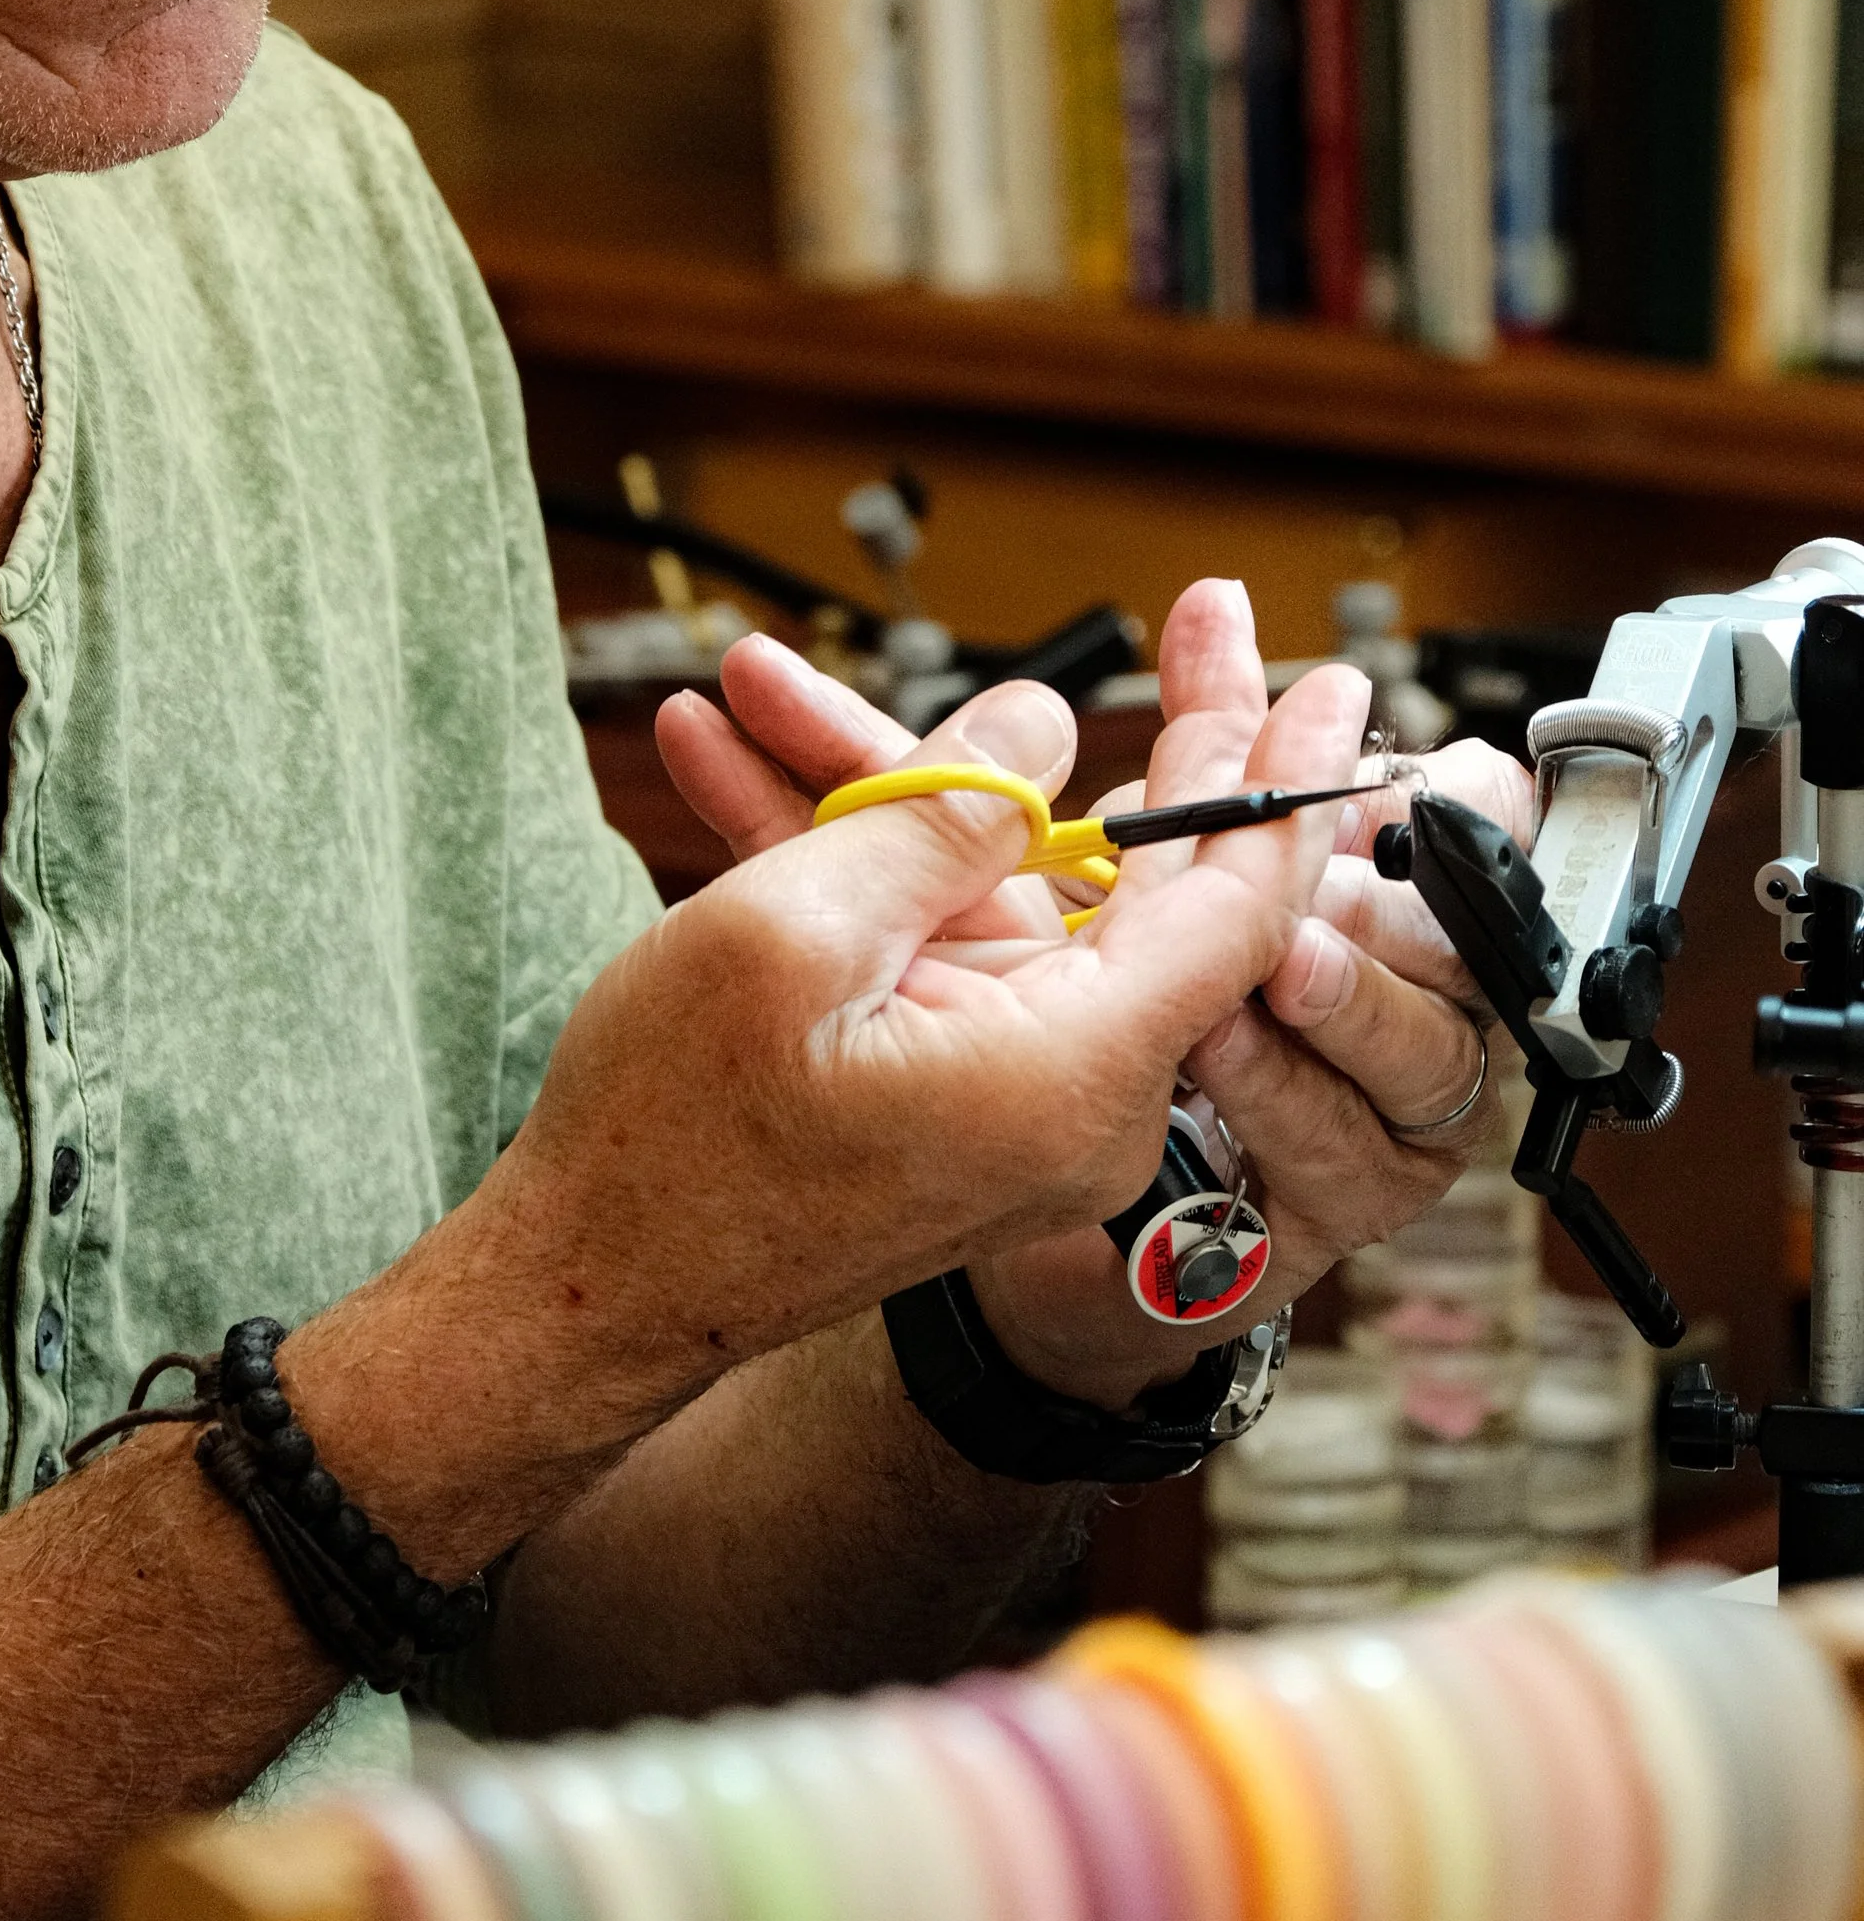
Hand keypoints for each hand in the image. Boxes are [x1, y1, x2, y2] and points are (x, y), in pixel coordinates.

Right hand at [655, 585, 1503, 1411]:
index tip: (1333, 682)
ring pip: (1023, 906)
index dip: (1289, 779)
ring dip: (919, 796)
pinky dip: (887, 868)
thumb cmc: (665, 1141)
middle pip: (1148, 892)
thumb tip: (1045, 727)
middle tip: (1202, 622)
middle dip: (1136, 741)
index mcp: (1070, 1073)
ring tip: (767, 688)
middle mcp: (1080, 1106)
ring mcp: (1025, 1111)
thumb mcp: (787, 935)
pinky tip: (761, 773)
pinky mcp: (966, 1104)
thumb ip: (937, 816)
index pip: (1241, 910)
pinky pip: (961, 955)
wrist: (587, 1297)